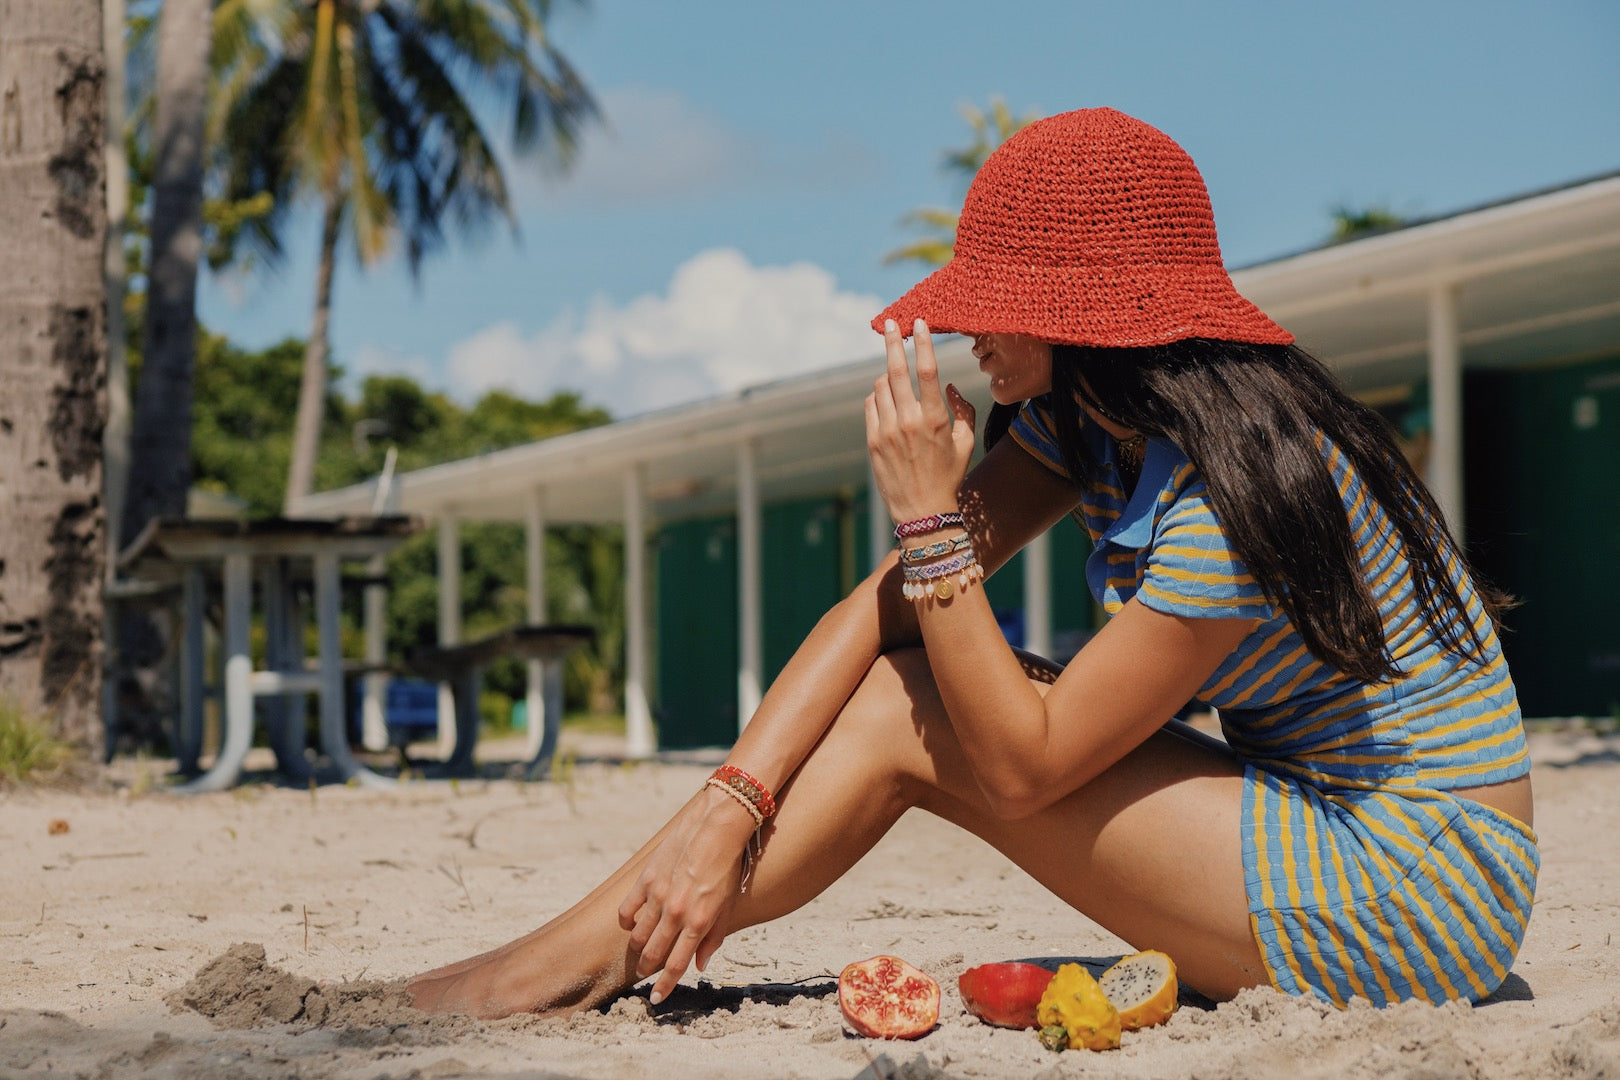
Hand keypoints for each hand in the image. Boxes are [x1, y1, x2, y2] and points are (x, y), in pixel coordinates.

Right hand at [616, 788, 754, 1003]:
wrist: (716, 828)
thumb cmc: (727, 867)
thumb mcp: (727, 906)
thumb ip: (713, 937)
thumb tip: (700, 964)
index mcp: (698, 923)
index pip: (676, 965)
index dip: (664, 987)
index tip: (657, 999)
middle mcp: (676, 913)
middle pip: (653, 954)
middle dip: (647, 970)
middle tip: (644, 973)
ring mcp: (659, 897)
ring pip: (637, 936)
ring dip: (637, 948)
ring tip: (640, 950)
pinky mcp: (646, 879)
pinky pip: (627, 910)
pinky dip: (626, 921)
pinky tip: (630, 924)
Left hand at [865, 319, 976, 524]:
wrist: (922, 512)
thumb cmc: (949, 476)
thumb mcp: (966, 443)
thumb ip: (962, 410)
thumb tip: (947, 385)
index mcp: (934, 419)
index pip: (926, 371)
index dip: (921, 343)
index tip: (917, 323)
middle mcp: (908, 422)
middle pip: (896, 371)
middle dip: (892, 343)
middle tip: (890, 323)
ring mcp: (887, 432)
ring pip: (880, 387)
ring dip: (887, 376)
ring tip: (896, 380)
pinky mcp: (872, 442)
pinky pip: (871, 406)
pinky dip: (877, 397)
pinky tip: (886, 400)